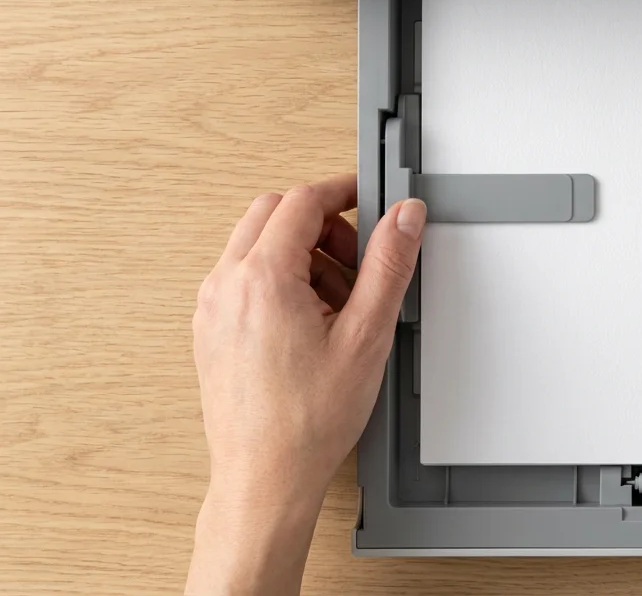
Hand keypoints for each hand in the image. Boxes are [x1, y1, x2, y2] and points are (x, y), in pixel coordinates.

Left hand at [186, 175, 425, 594]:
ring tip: (342, 298)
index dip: (343, 191)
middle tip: (360, 253)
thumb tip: (403, 219)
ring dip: (301, 251)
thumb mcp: (367, 335)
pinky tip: (315, 319)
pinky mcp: (210, 329)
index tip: (370, 198)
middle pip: (272, 213)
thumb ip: (388, 265)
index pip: (301, 201)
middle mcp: (226, 285)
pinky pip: (243, 277)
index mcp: (262, 278)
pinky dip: (280, 278)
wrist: (264, 477)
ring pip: (256, 244)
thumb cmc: (307, 422)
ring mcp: (211, 308)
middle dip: (322, 221)